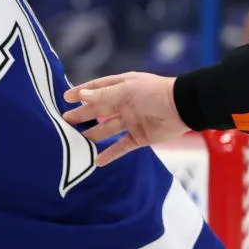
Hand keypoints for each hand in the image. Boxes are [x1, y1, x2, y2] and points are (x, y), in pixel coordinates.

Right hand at [62, 72, 186, 165]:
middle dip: (82, 115)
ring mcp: (131, 121)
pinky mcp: (139, 137)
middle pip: (98, 110)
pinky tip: (97, 161)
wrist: (184, 108)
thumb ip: (103, 95)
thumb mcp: (127, 90)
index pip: (97, 89)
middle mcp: (124, 104)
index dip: (82, 93)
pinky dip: (111, 154)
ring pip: (107, 128)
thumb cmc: (155, 93)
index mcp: (122, 87)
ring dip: (92, 134)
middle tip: (65, 121)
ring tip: (76, 141)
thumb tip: (81, 96)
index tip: (66, 98)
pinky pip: (122, 146)